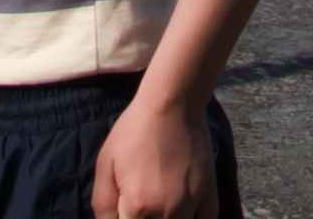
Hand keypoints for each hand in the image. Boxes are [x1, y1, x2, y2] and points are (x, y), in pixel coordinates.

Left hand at [92, 91, 219, 218]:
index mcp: (138, 208)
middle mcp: (167, 214)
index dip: (123, 218)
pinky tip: (185, 213)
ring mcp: (191, 206)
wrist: (173, 104)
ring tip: (159, 207)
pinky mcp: (209, 194)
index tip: (124, 208)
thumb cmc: (134, 132)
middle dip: (143, 218)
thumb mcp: (105, 166)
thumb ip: (103, 205)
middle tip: (140, 202)